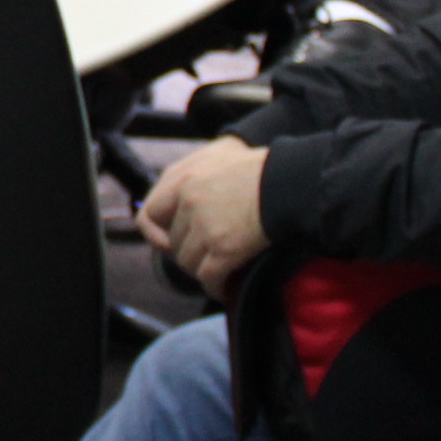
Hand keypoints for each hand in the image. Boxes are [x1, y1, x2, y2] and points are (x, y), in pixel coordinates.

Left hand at [138, 135, 270, 297]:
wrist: (291, 182)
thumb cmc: (262, 166)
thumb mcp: (220, 153)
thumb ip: (195, 171)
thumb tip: (181, 194)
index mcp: (182, 177)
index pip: (149, 214)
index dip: (156, 232)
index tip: (167, 242)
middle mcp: (187, 201)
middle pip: (172, 242)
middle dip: (188, 250)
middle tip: (207, 253)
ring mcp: (204, 226)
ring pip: (188, 262)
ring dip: (202, 268)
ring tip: (218, 267)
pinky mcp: (223, 249)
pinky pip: (209, 278)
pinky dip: (215, 287)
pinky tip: (224, 287)